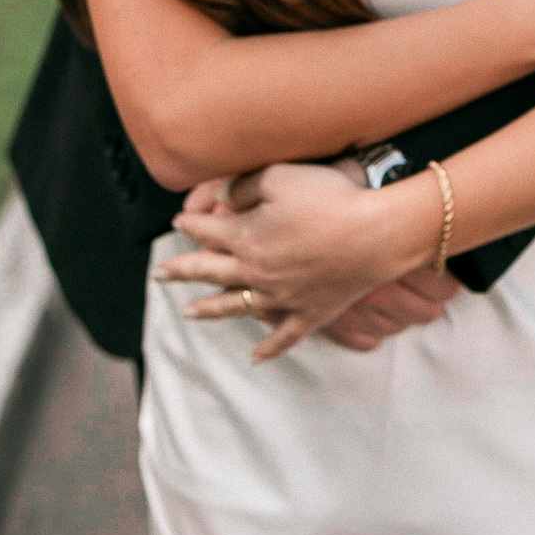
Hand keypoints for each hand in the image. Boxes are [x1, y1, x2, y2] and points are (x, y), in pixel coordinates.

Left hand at [156, 161, 433, 361]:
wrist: (375, 234)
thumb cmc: (329, 199)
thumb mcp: (280, 176)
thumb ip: (243, 186)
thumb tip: (220, 197)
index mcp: (246, 239)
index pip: (208, 232)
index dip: (190, 225)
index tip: (177, 222)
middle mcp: (256, 273)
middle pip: (210, 272)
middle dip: (182, 272)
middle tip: (159, 275)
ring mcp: (282, 298)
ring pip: (236, 307)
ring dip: (210, 310)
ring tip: (189, 315)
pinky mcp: (309, 313)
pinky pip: (282, 337)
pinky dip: (267, 349)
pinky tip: (255, 358)